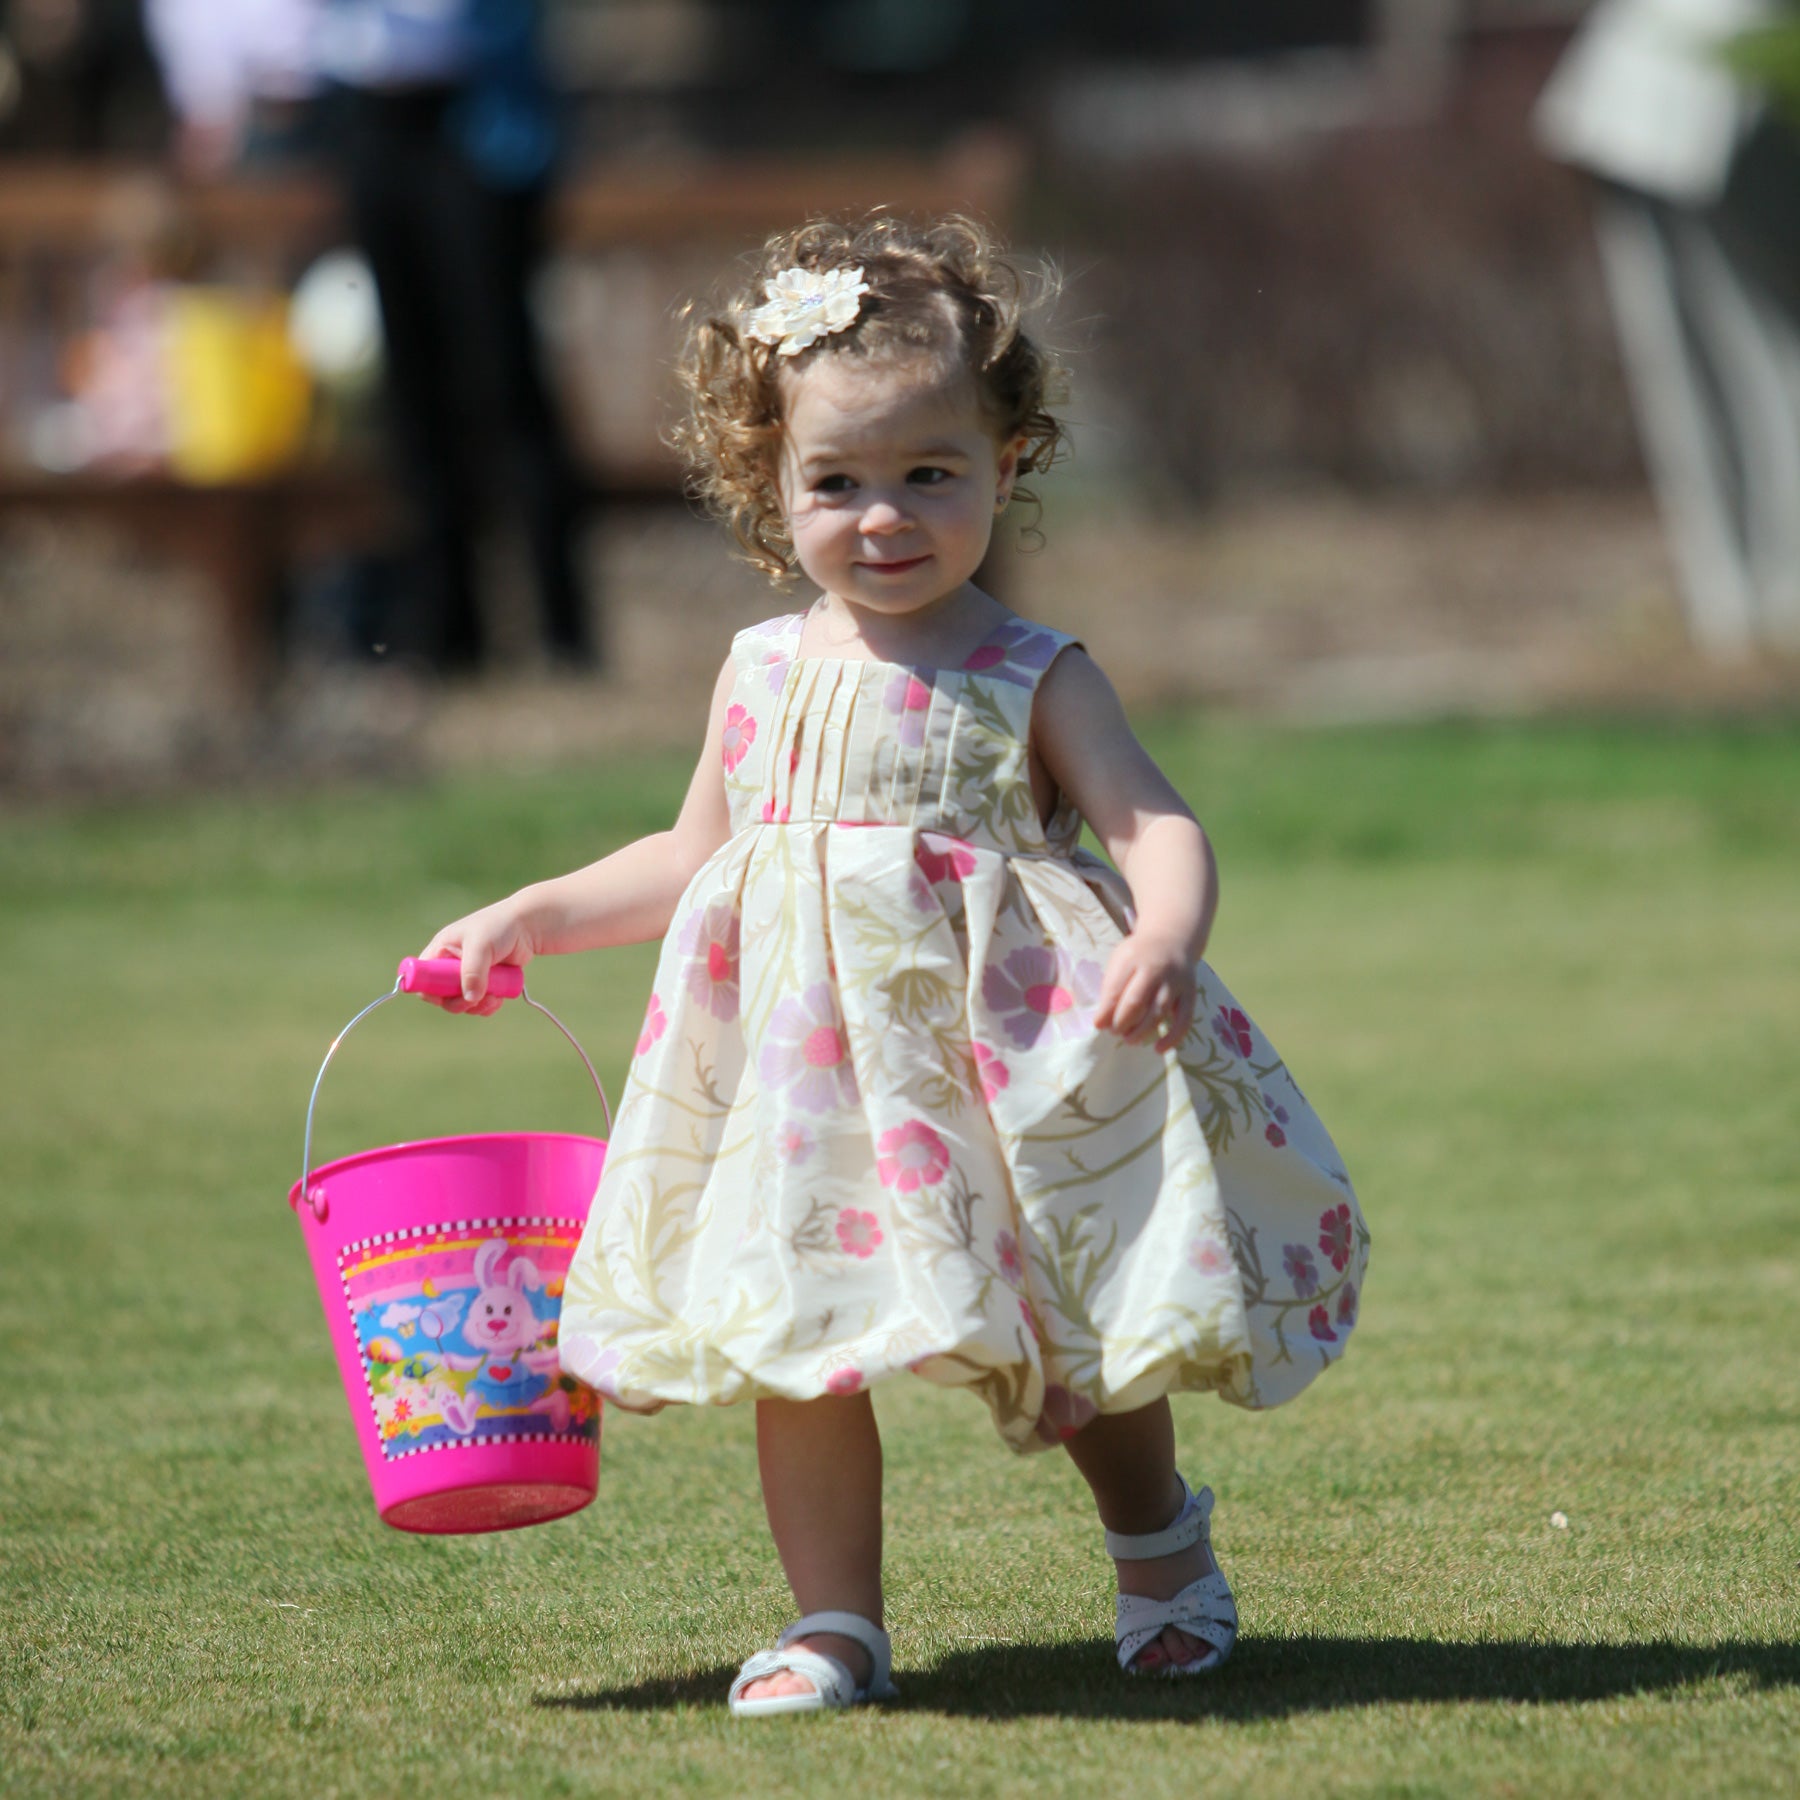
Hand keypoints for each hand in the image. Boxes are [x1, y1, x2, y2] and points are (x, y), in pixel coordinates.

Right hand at [419, 899, 536, 1015]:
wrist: (530, 925)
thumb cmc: (500, 926)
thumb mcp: (481, 945)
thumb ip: (473, 971)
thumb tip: (469, 999)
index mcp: (442, 949)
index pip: (422, 975)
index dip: (428, 989)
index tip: (444, 996)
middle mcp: (451, 964)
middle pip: (441, 995)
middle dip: (457, 1002)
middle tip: (473, 1000)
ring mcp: (469, 975)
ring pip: (462, 1002)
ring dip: (476, 1006)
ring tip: (493, 996)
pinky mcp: (485, 983)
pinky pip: (479, 1003)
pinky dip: (487, 1005)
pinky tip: (499, 997)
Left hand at [1093, 930, 1195, 1052]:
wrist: (1172, 940)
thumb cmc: (1139, 956)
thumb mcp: (1120, 961)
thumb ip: (1110, 988)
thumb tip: (1101, 1023)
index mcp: (1132, 958)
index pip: (1116, 988)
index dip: (1106, 1011)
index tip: (1098, 1025)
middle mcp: (1156, 969)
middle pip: (1136, 1001)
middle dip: (1122, 1022)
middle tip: (1115, 1032)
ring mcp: (1175, 982)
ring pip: (1158, 1012)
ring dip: (1141, 1031)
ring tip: (1129, 1040)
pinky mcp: (1190, 995)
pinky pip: (1184, 1020)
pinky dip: (1172, 1038)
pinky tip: (1158, 1049)